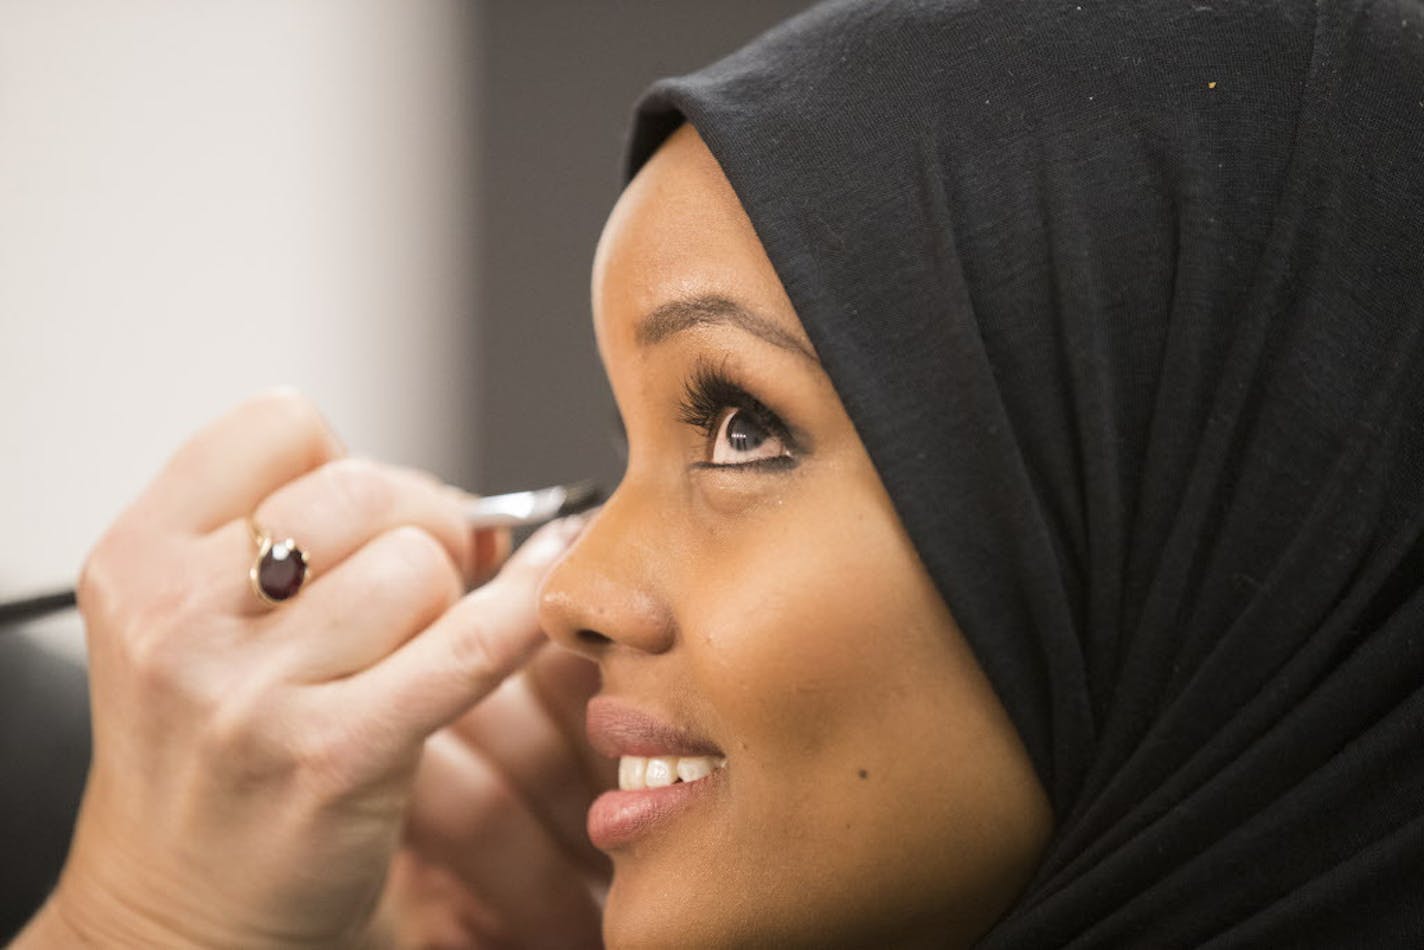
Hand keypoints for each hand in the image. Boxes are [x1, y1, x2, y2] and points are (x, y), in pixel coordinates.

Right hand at [16, 389, 585, 947]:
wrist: (180, 915)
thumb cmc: (210, 758)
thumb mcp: (193, 627)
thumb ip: (291, 540)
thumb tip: (469, 508)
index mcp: (137, 562)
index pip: (280, 424)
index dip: (350, 462)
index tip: (374, 513)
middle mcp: (178, 621)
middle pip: (366, 491)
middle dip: (422, 521)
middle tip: (429, 573)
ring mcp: (250, 693)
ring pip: (420, 566)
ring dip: (447, 598)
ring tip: (416, 645)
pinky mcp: (333, 756)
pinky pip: (469, 645)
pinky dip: (524, 613)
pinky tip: (547, 596)